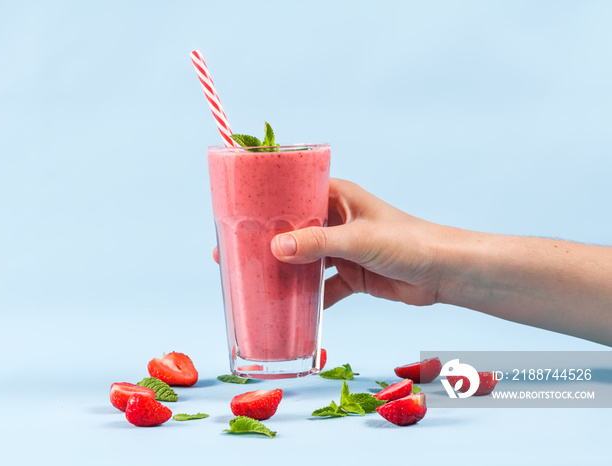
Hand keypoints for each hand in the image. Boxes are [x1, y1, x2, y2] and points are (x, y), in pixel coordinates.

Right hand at [214, 178, 447, 308]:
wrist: (443, 273)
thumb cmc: (407, 242)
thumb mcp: (359, 240)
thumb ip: (318, 245)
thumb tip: (275, 248)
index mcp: (337, 197)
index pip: (293, 193)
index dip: (264, 205)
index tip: (236, 217)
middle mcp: (336, 220)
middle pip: (293, 229)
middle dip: (266, 242)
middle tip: (232, 253)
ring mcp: (342, 249)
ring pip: (304, 259)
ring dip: (283, 271)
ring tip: (253, 281)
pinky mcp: (350, 275)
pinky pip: (321, 287)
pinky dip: (307, 298)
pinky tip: (287, 309)